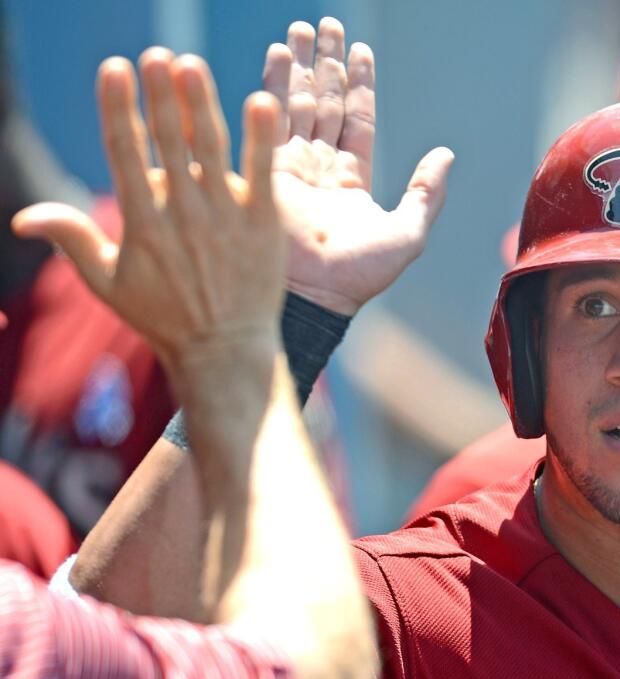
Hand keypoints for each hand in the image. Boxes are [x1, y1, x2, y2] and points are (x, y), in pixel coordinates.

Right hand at [12, 50, 283, 369]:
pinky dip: (262, 139)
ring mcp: (226, 216)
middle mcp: (183, 213)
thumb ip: (72, 241)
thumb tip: (22, 219)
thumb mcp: (108, 283)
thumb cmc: (164, 317)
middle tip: (155, 56)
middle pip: (168, 141)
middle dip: (160, 95)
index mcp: (142, 222)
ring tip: (190, 65)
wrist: (225, 350)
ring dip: (201, 103)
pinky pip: (264, 173)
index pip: (125, 152)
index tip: (114, 68)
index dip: (118, 107)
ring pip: (211, 148)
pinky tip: (262, 103)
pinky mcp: (263, 224)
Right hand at [261, 18, 453, 316]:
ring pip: (297, 102)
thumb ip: (426, 193)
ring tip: (303, 29)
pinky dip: (275, 83)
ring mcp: (289, 165)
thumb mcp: (407, 233)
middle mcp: (319, 167)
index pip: (357, 119)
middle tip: (327, 24)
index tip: (361, 49)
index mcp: (351, 179)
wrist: (313, 296)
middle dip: (327, 63)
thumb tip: (446, 154)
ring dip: (301, 65)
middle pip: (325, 102)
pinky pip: (270, 116)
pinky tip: (281, 53)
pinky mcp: (263, 167)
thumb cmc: (359, 275)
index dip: (360, 84)